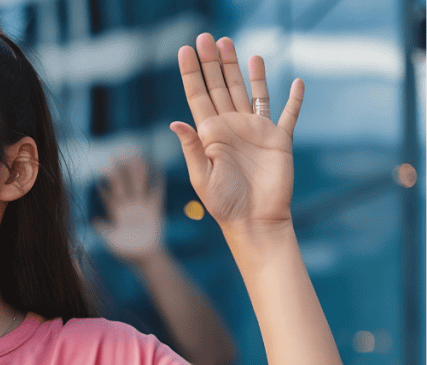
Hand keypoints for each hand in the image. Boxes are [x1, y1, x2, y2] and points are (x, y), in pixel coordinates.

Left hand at [91, 155, 165, 264]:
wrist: (145, 258)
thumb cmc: (127, 252)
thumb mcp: (112, 242)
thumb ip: (104, 230)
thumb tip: (94, 220)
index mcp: (117, 213)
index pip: (110, 195)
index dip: (107, 183)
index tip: (102, 170)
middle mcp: (129, 207)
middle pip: (124, 185)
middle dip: (120, 172)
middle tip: (116, 155)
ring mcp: (141, 207)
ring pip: (139, 186)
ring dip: (138, 172)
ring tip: (138, 156)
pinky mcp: (154, 210)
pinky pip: (157, 194)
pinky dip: (158, 183)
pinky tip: (159, 170)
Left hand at [171, 34, 303, 235]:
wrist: (254, 221)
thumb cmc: (224, 204)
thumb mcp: (202, 176)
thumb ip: (192, 147)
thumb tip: (175, 121)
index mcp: (210, 133)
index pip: (198, 96)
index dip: (192, 72)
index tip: (185, 48)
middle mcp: (231, 126)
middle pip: (221, 86)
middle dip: (214, 62)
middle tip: (208, 37)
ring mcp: (255, 130)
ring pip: (249, 91)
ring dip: (243, 70)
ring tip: (235, 46)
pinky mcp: (279, 139)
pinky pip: (288, 114)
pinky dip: (294, 99)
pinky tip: (295, 80)